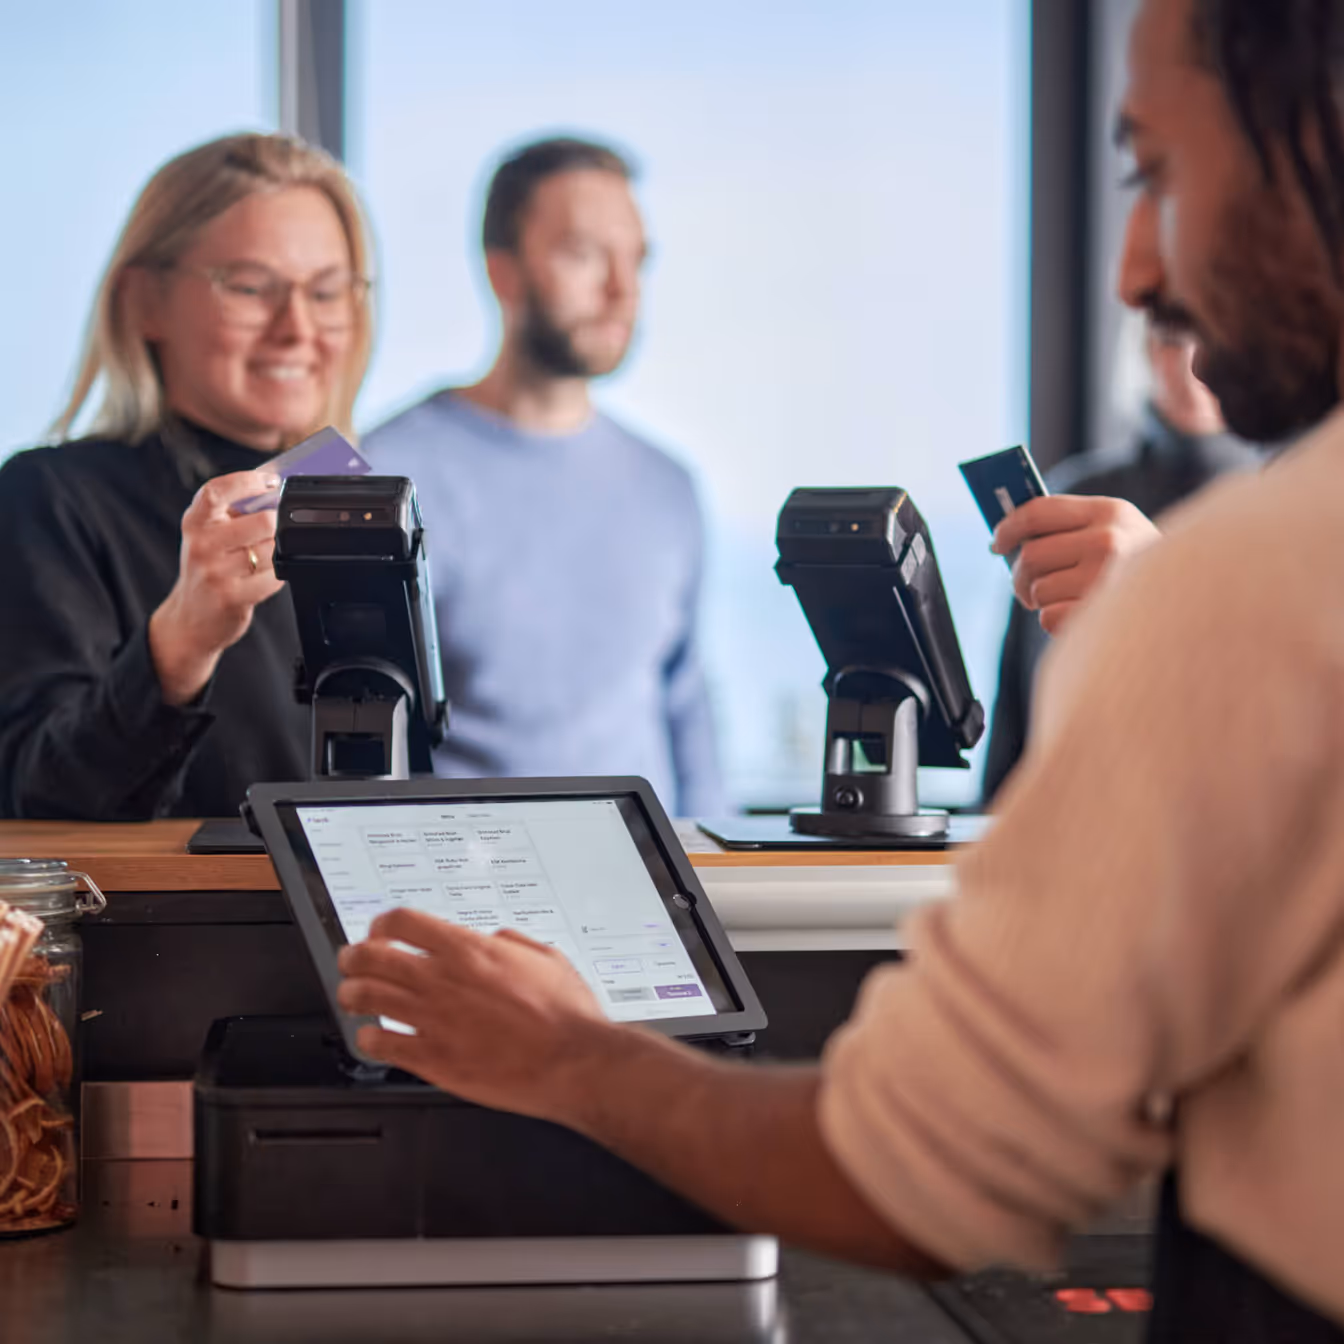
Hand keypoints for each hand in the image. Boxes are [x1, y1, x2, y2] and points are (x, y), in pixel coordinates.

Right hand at [148, 469, 285, 704]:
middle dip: (277, 525)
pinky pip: (274, 577)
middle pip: (262, 522)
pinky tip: (266, 576)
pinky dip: (278, 576)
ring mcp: (216, 572)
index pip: (216, 491)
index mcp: (195, 522)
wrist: (190, 619)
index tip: (271, 481)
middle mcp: (202, 545)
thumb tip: (275, 489)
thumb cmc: (206, 570)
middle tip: (274, 530)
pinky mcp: (232, 596)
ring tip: (264, 558)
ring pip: (272, 550)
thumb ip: (233, 513)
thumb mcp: (208, 535)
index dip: (248, 482)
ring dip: (277, 553)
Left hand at [337, 908, 611, 1123]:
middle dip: (354, 957)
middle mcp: (443, 980)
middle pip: (373, 957)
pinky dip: (369, 1037)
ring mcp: (433, 1021)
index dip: (383, 924)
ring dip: (352, 993)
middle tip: (352, 961)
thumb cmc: (567, 1014)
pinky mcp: (433, 1060)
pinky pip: (381, 1044)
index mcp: (469, 950)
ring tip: (352, 996)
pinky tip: (373, 1036)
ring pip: (367, 997)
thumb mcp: (546, 957)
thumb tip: (495, 939)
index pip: (402, 922)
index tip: (380, 932)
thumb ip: (512, 942)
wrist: (573, 1062)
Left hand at [992, 495, 1160, 635]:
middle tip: (1026, 585)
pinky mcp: (1098, 615)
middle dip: (1020, 575)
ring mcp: (1104, 579)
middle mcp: (1109, 540)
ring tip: (1066, 601)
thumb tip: (1006, 537)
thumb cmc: (1138, 570)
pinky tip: (1082, 617)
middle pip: (1029, 556)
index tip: (997, 542)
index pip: (1038, 512)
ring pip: (1037, 590)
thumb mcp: (1116, 533)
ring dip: (1041, 601)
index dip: (1008, 527)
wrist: (1190, 606)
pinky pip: (1047, 618)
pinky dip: (1056, 622)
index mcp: (1111, 512)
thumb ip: (1070, 527)